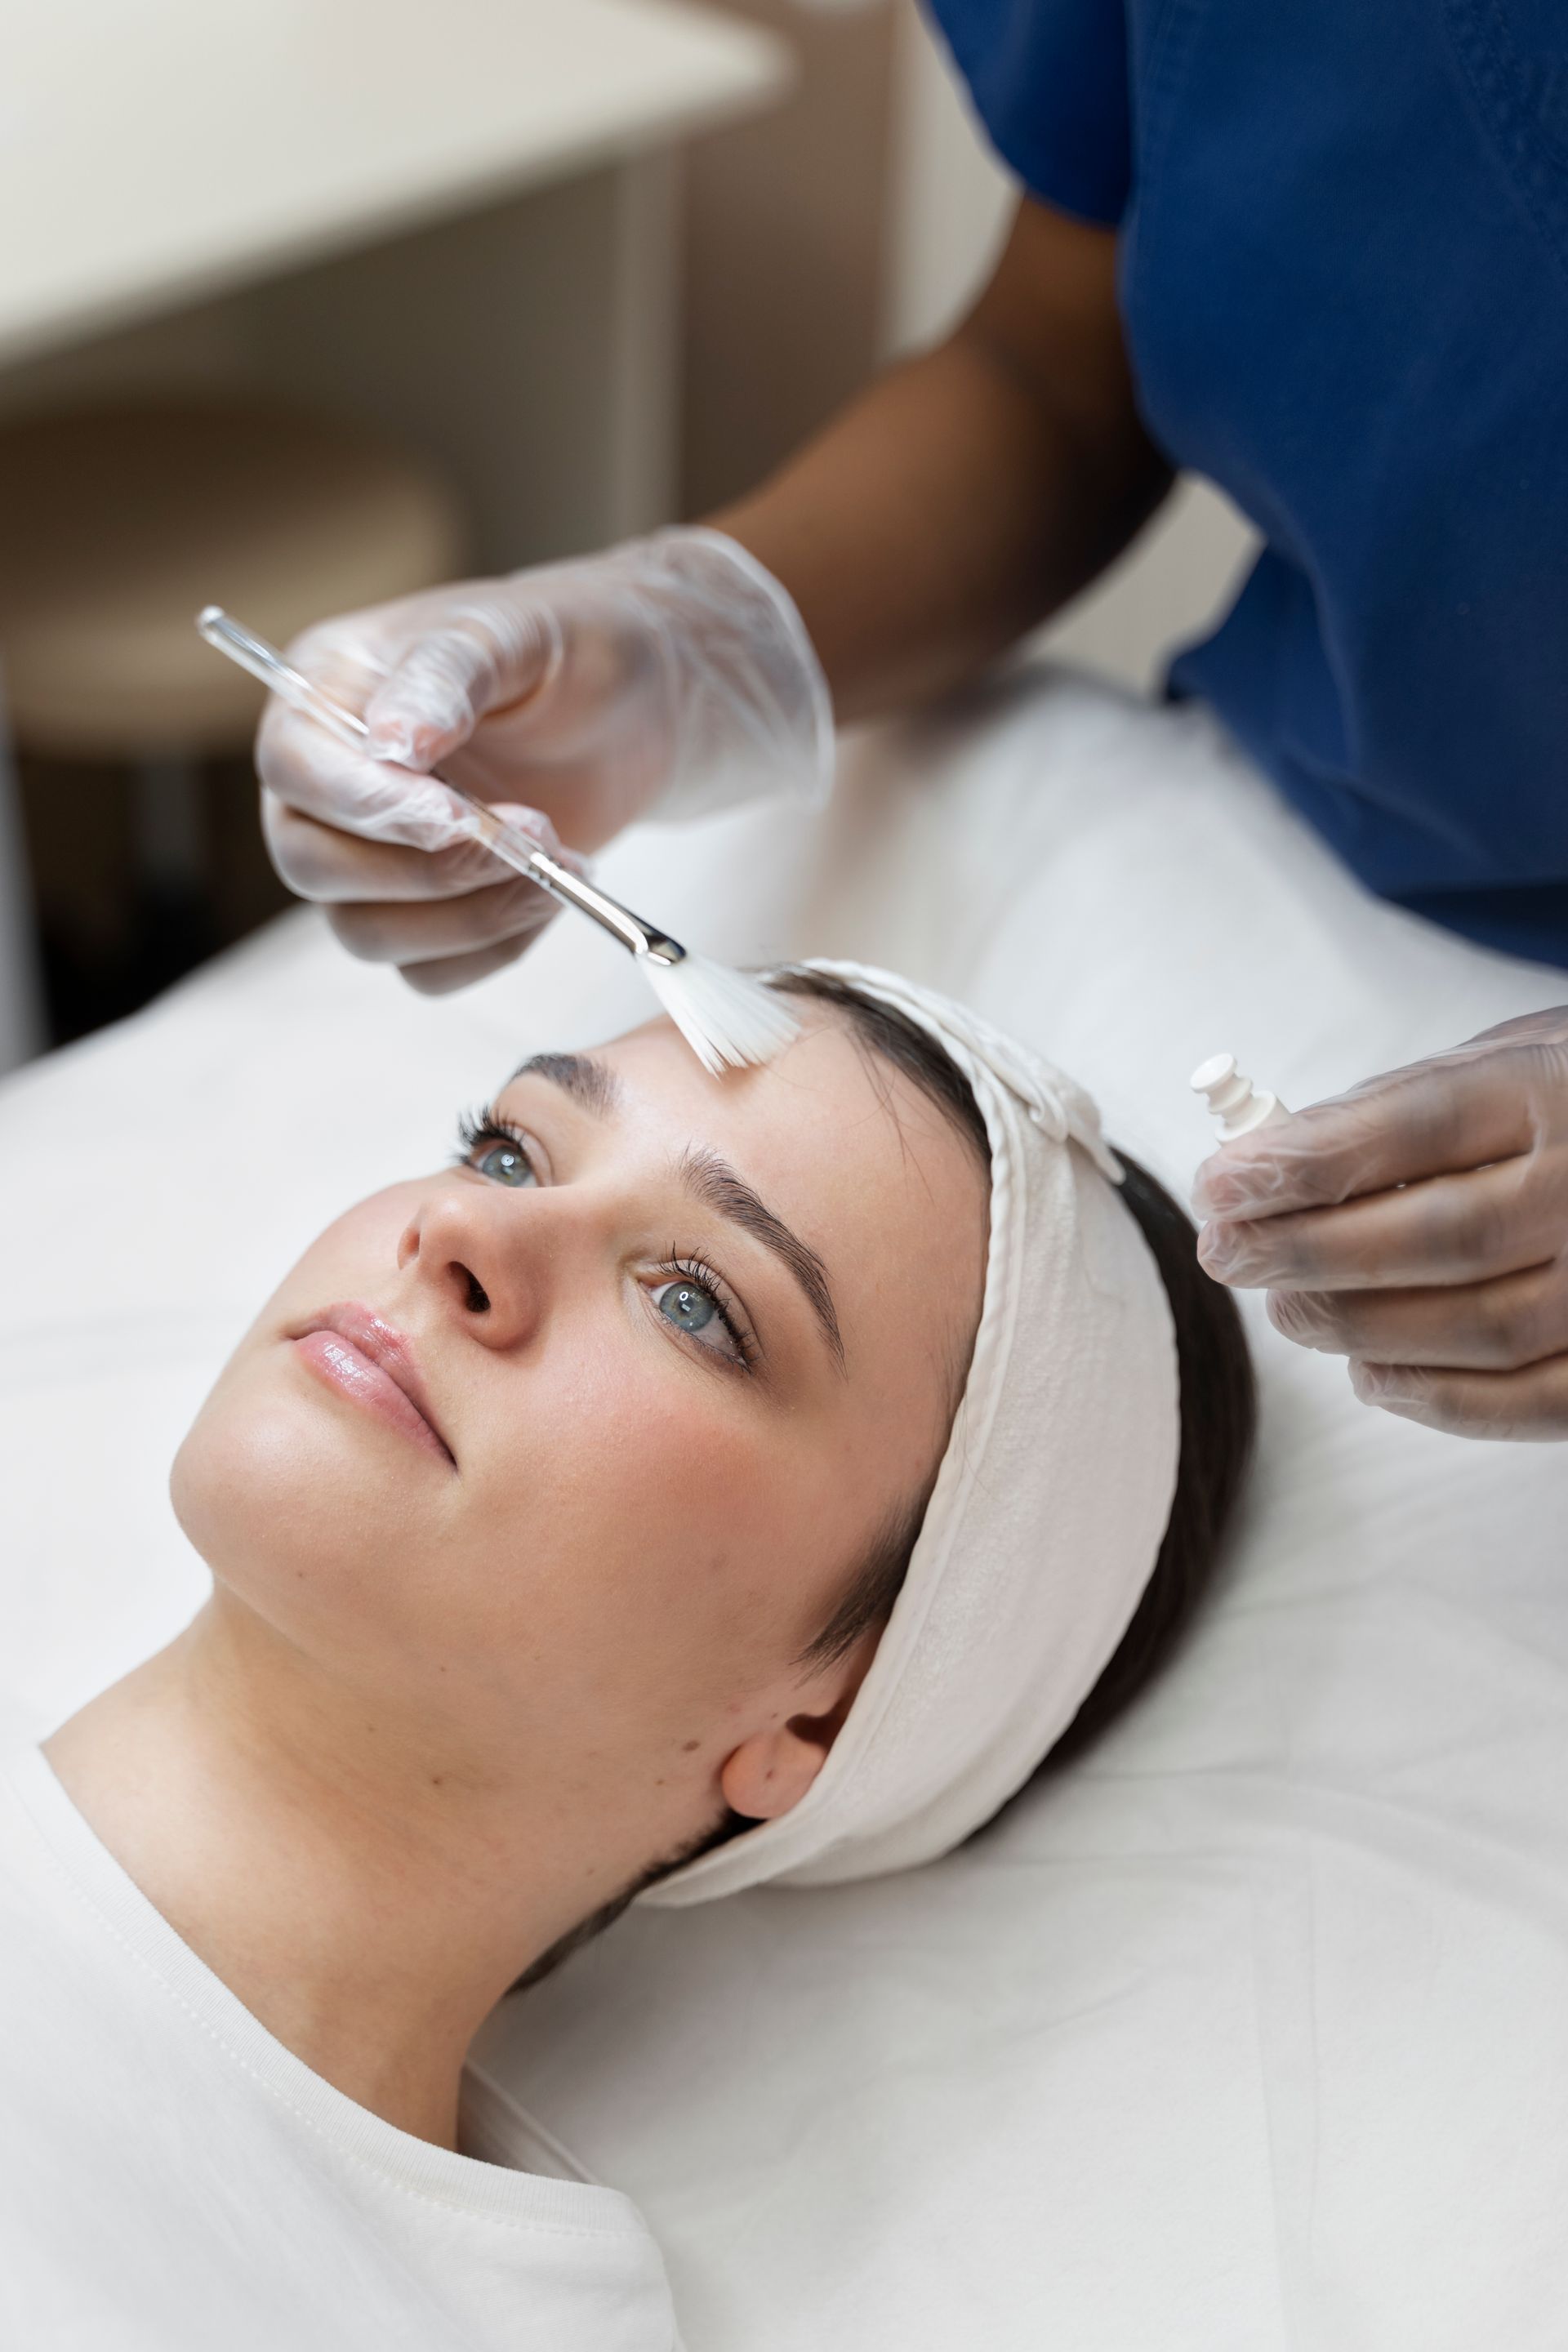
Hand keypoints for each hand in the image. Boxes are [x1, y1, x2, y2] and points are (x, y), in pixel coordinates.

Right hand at [256, 529, 829, 993]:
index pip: (294, 768)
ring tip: (560, 861)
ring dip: (470, 916)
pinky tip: (552, 892)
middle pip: (312, 864)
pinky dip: (495, 946)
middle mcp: (328, 782)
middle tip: (534, 831)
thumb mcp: (515, 631)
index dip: (367, 806)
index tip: (457, 816)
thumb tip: (393, 742)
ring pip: (365, 933)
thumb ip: (446, 674)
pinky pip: (428, 971)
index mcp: (325, 691)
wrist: (637, 705)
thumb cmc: (569, 648)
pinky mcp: (423, 913)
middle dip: (428, 869)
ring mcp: (368, 857)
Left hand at [1192, 1010, 1567, 1438]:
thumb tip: (1266, 1162)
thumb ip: (1399, 1105)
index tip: (1220, 1184)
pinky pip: (1527, 1401)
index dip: (1307, 1163)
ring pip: (1476, 1329)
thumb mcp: (1503, 1061)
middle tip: (1226, 1252)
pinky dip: (1432, 1397)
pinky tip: (1369, 1370)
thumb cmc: (1566, 1105)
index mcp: (1560, 1088)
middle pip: (1441, 1237)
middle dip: (1307, 1253)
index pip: (1419, 1126)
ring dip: (1354, 1327)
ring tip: (1288, 1306)